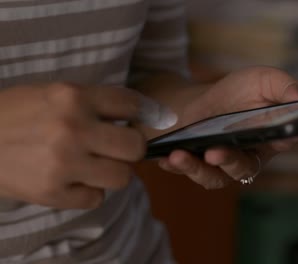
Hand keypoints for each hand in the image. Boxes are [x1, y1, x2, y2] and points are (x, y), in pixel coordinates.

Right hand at [0, 83, 145, 208]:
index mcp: (73, 96)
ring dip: (113, 173)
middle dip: (131, 149)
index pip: (131, 105)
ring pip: (122, 177)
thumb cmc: (17, 113)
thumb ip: (94, 103)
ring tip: (95, 166)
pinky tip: (73, 181)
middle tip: (117, 149)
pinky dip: (89, 192)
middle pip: (135, 147)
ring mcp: (63, 163)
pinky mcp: (52, 192)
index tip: (141, 122)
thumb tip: (140, 114)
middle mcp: (73, 128)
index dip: (142, 114)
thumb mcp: (54, 93)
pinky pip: (96, 198)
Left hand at [157, 67, 297, 188]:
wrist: (203, 102)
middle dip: (229, 161)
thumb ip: (285, 86)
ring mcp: (221, 167)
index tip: (277, 137)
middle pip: (244, 167)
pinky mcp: (199, 168)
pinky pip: (188, 173)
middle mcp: (248, 158)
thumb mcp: (262, 80)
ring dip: (196, 169)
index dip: (280, 140)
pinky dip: (176, 167)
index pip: (281, 142)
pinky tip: (165, 158)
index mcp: (271, 139)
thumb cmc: (238, 93)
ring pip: (214, 177)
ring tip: (178, 156)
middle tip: (214, 153)